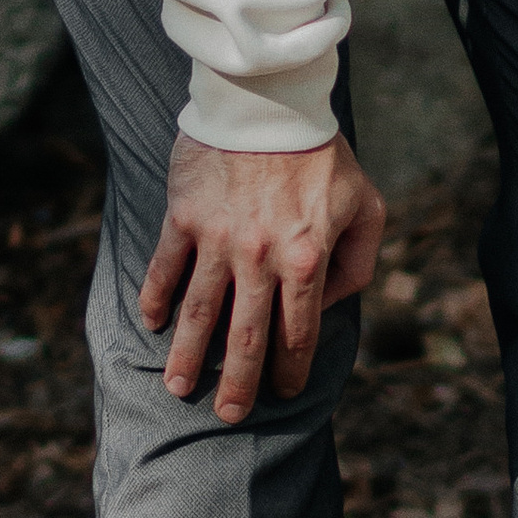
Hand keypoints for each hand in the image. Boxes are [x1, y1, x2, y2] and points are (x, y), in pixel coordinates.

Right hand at [140, 134, 384, 425]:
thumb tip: (326, 307)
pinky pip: (164, 267)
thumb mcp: (366, 207)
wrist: (271, 102)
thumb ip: (357, 264)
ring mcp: (217, 239)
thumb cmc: (325, 155)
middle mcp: (260, 258)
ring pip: (198, 312)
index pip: (297, 332)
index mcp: (307, 259)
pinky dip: (155, 299)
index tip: (283, 393)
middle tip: (227, 415)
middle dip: (236, 383)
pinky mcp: (184, 217)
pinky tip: (151, 324)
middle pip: (245, 337)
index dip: (290, 370)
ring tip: (178, 387)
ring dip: (186, 355)